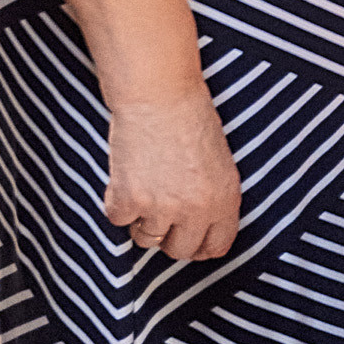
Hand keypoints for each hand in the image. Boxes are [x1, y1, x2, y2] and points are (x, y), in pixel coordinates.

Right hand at [105, 84, 239, 260]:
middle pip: (180, 251)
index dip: (201, 245)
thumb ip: (214, 199)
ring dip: (143, 219)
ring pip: (147, 239)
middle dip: (170, 236)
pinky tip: (128, 175)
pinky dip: (118, 203)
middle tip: (162, 210)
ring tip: (146, 183)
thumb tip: (205, 235)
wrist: (159, 93)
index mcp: (225, 199)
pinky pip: (119, 221)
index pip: (217, 246)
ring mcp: (161, 208)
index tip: (189, 238)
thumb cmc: (190, 116)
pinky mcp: (129, 201)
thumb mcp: (219, 161)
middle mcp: (196, 209)